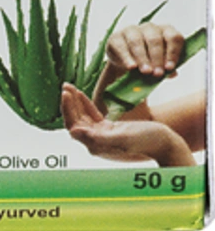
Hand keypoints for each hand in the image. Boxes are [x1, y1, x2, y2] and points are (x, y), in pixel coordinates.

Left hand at [62, 83, 194, 166]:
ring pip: (82, 117)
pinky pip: (92, 115)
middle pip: (76, 120)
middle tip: (65, 85)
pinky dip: (85, 103)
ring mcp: (102, 135)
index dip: (68, 109)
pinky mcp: (109, 129)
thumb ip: (97, 137)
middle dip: (69, 103)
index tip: (66, 93)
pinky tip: (80, 93)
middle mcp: (96, 141)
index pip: (74, 126)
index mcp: (96, 145)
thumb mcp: (122, 138)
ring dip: (75, 102)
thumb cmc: (147, 141)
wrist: (165, 143)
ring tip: (68, 86)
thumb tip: (73, 132)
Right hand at [106, 23, 183, 77]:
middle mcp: (149, 27)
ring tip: (146, 72)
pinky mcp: (116, 37)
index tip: (169, 68)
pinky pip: (121, 46)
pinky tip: (131, 67)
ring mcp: (131, 30)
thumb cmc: (150, 62)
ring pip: (137, 41)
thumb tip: (173, 73)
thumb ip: (167, 68)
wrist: (127, 63)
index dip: (173, 52)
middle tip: (157, 73)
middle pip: (154, 39)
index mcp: (165, 31)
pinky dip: (127, 57)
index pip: (173, 37)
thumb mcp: (161, 64)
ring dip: (142, 58)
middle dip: (156, 57)